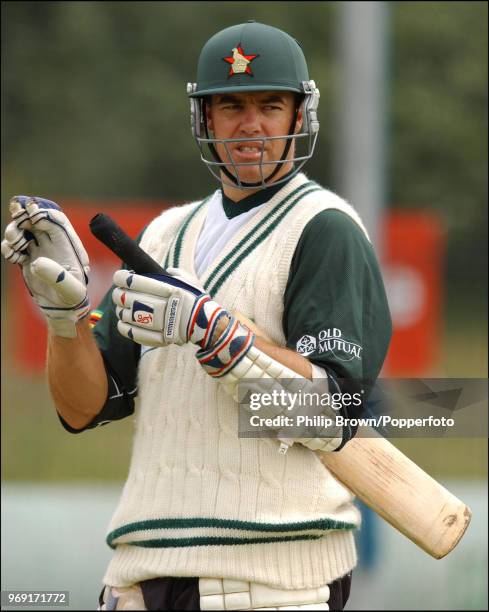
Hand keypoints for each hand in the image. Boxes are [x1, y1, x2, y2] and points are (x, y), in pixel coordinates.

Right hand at [1, 196, 89, 337]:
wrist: (62, 309)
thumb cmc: (72, 298)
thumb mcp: (71, 289)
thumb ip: (56, 276)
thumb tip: (37, 261)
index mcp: (69, 245)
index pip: (56, 222)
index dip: (43, 213)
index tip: (31, 210)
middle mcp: (54, 245)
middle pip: (37, 222)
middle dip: (25, 215)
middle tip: (16, 212)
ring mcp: (40, 251)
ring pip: (23, 232)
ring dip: (14, 232)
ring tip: (14, 242)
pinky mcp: (28, 260)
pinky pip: (14, 248)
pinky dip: (8, 248)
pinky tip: (12, 255)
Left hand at [112, 267, 229, 347]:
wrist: (206, 324)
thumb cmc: (196, 300)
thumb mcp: (189, 280)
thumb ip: (174, 272)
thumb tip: (163, 270)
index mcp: (167, 289)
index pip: (134, 281)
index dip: (121, 277)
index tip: (119, 276)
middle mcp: (160, 305)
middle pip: (126, 298)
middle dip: (118, 294)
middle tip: (119, 293)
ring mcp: (157, 323)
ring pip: (127, 315)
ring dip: (120, 310)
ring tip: (122, 307)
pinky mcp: (156, 337)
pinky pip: (132, 333)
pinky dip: (123, 327)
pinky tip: (122, 322)